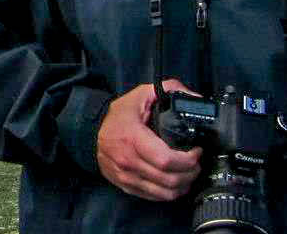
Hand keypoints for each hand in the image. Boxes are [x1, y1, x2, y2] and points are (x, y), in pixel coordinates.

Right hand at [96, 79, 202, 200]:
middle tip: (196, 163)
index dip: (187, 160)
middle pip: (169, 179)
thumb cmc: (118, 114)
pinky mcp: (126, 187)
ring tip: (188, 173)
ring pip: (164, 193)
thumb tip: (194, 96)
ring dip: (183, 185)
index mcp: (133, 138)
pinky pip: (154, 197)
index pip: (166, 160)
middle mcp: (129, 161)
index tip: (196, 151)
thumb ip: (168, 89)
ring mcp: (127, 177)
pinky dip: (169, 193)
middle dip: (190, 173)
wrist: (91, 132)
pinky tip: (175, 182)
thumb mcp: (140, 95)